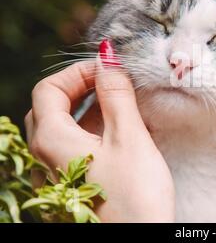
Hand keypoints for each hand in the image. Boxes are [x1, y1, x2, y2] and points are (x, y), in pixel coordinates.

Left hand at [25, 48, 174, 221]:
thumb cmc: (135, 196)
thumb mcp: (129, 137)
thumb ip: (116, 93)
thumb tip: (107, 54)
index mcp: (51, 140)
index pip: (50, 88)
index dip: (79, 71)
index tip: (110, 68)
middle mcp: (46, 156)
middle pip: (52, 106)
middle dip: (81, 86)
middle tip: (113, 81)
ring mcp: (58, 171)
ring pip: (65, 126)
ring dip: (91, 107)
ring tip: (123, 101)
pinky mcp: (74, 182)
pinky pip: (76, 145)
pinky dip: (95, 128)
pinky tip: (122, 129)